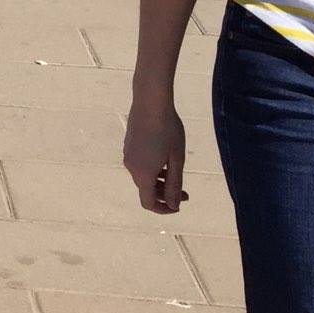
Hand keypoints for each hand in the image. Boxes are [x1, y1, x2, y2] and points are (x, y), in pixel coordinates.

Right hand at [122, 95, 188, 213]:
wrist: (150, 102)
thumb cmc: (168, 131)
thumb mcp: (177, 160)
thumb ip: (175, 185)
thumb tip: (173, 205)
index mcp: (143, 174)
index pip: (149, 203)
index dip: (163, 209)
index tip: (179, 206)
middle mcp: (131, 167)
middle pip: (146, 190)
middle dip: (165, 195)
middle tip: (186, 193)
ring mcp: (128, 155)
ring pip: (143, 177)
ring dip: (160, 182)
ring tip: (177, 173)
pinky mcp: (129, 145)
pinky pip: (140, 165)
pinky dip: (153, 170)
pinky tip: (165, 158)